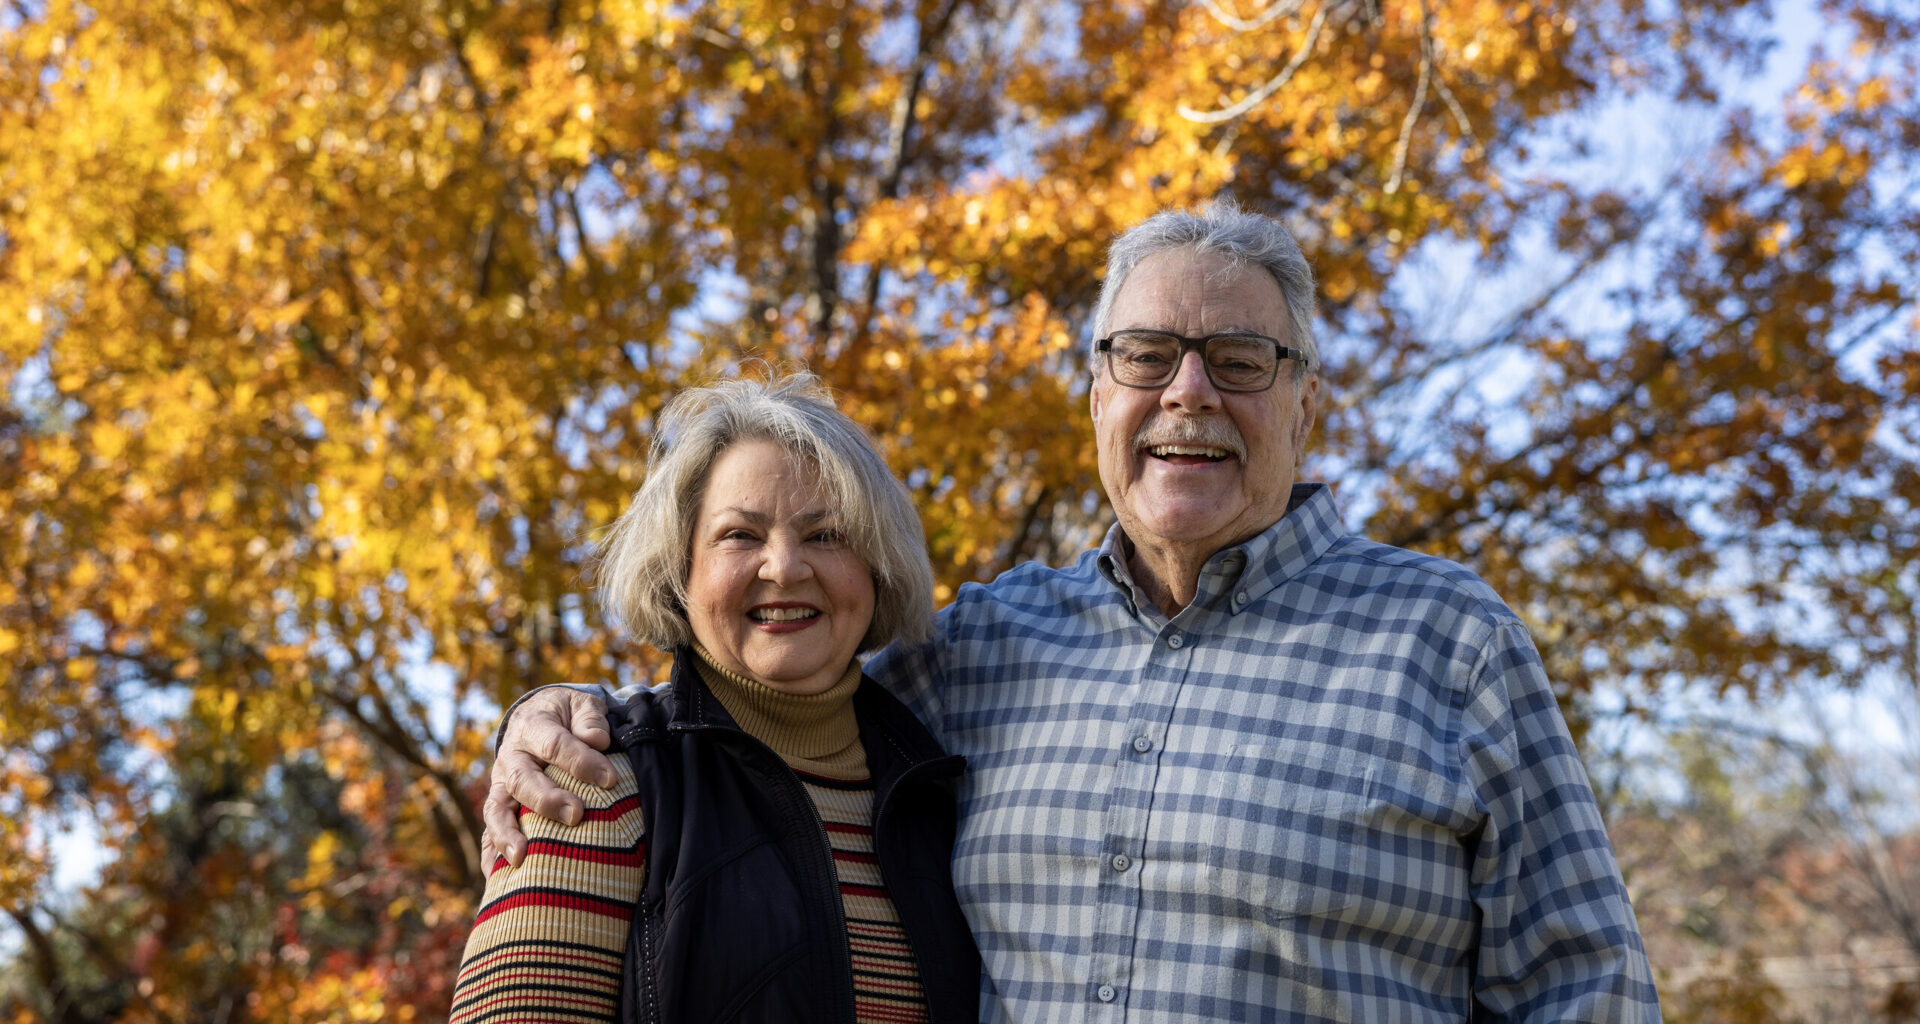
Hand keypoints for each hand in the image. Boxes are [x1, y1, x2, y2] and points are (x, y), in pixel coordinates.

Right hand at [482, 687, 615, 867]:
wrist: (539, 716)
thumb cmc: (568, 715)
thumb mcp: (582, 704)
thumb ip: (590, 719)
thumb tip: (597, 740)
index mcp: (533, 725)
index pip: (554, 744)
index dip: (581, 761)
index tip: (610, 779)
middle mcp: (511, 756)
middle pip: (522, 780)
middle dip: (547, 799)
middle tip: (576, 815)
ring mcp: (501, 783)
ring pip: (497, 808)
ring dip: (507, 833)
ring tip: (522, 857)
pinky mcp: (500, 804)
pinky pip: (489, 830)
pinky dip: (491, 853)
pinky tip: (497, 877)